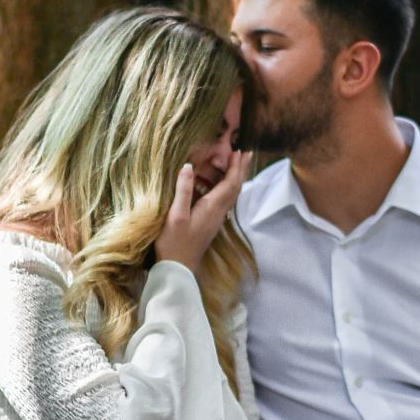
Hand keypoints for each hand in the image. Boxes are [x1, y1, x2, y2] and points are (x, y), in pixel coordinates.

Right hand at [154, 151, 249, 273]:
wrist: (178, 268)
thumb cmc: (174, 242)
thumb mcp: (176, 215)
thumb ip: (183, 190)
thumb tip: (187, 166)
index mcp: (212, 207)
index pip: (229, 183)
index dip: (235, 167)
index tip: (240, 151)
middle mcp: (218, 213)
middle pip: (235, 188)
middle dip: (240, 170)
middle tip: (246, 154)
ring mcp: (215, 219)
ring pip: (231, 195)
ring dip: (235, 178)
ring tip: (236, 166)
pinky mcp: (210, 224)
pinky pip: (224, 201)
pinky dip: (227, 189)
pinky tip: (220, 187)